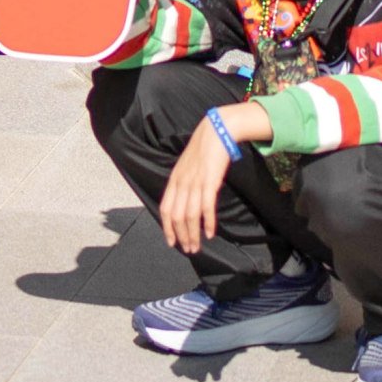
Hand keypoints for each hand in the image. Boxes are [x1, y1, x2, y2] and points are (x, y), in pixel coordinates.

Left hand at [158, 111, 250, 254]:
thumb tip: (184, 202)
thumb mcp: (186, 166)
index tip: (172, 242)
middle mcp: (181, 183)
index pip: (165, 209)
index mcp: (174, 180)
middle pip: (176, 216)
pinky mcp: (209, 181)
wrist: (216, 132)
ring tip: (197, 246)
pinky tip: (211, 233)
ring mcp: (195, 182)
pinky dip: (208, 222)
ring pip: (190, 216)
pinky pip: (206, 207)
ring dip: (193, 234)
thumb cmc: (203, 150)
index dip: (167, 228)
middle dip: (181, 236)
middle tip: (189, 249)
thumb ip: (183, 183)